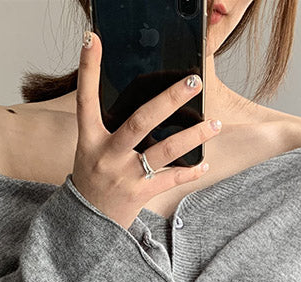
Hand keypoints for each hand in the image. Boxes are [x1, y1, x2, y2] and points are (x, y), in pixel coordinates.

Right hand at [72, 31, 221, 229]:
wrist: (88, 223)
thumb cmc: (94, 179)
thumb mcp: (91, 150)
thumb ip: (111, 127)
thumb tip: (147, 104)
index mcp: (90, 139)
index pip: (86, 99)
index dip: (88, 69)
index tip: (92, 39)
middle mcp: (106, 155)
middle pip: (139, 122)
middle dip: (169, 100)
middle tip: (193, 81)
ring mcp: (124, 176)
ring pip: (163, 151)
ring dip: (192, 136)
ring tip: (214, 124)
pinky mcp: (140, 194)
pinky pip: (170, 179)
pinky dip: (190, 171)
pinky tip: (204, 163)